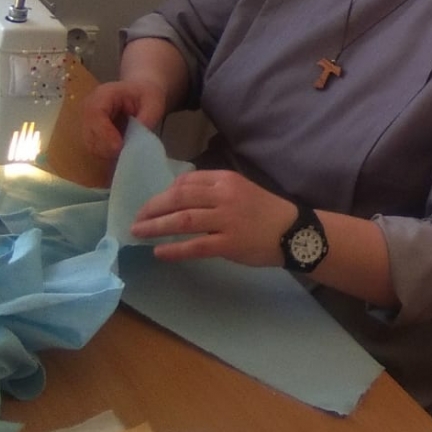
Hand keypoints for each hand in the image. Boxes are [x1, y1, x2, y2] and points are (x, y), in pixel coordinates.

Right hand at [81, 78, 169, 159]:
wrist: (141, 91)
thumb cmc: (146, 95)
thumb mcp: (153, 105)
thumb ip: (145, 121)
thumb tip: (137, 143)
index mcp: (104, 94)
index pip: (96, 114)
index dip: (105, 133)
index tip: (120, 147)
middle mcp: (90, 106)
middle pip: (89, 132)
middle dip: (107, 148)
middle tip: (127, 153)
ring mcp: (87, 119)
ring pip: (90, 143)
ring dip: (106, 153)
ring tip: (126, 151)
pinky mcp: (90, 130)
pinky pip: (94, 147)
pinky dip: (106, 153)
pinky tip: (121, 152)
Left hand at [132, 170, 295, 266]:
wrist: (294, 233)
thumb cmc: (265, 212)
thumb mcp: (240, 190)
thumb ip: (213, 191)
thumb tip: (178, 198)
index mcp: (225, 179)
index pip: (186, 181)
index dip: (164, 193)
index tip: (152, 204)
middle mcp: (224, 196)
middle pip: (178, 198)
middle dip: (152, 208)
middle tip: (136, 218)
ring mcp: (227, 220)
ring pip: (182, 221)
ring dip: (156, 227)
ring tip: (139, 233)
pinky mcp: (229, 244)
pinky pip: (195, 246)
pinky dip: (174, 249)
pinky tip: (159, 252)